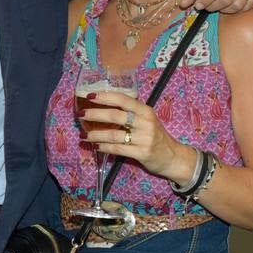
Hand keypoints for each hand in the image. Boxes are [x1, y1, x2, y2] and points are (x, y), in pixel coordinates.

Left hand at [81, 90, 198, 185]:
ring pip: (114, 134)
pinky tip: (96, 146)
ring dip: (95, 135)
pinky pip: (118, 149)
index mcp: (145, 110)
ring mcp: (144, 138)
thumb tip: (102, 106)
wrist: (172, 156)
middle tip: (80, 114)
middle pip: (115, 116)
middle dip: (94, 114)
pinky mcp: (142, 153)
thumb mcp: (146, 119)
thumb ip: (129, 112)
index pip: (123, 99)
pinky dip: (104, 147)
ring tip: (83, 135)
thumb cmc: (154, 135)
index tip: (89, 96)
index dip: (105, 96)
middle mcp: (145, 122)